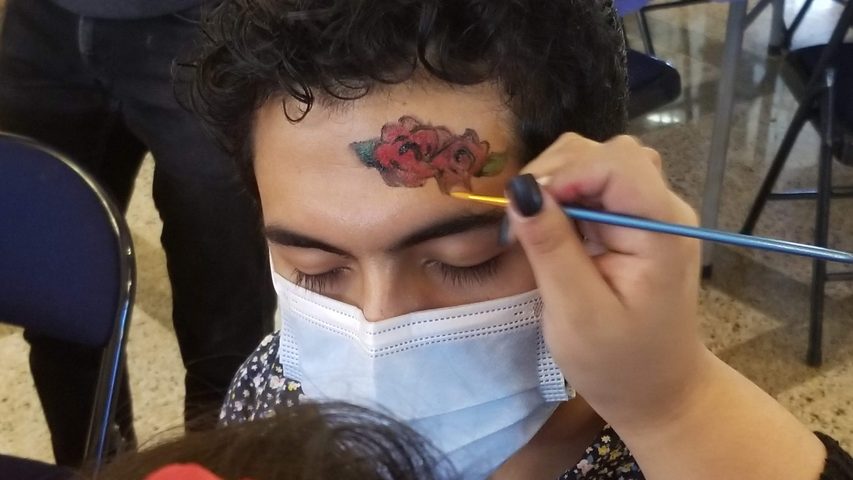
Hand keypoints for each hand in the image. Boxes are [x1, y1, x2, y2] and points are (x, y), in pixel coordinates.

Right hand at [507, 133, 707, 431]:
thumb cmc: (619, 363)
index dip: (564, 176)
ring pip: (598, 162)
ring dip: (558, 182)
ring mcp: (651, 213)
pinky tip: (550, 229)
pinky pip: (596, 186)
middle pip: (605, 153)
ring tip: (535, 224)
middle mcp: (663, 208)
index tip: (525, 212)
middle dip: (556, 175)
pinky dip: (565, 196)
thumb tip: (520, 189)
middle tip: (522, 221)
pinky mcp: (634, 222)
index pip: (616, 164)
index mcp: (661, 230)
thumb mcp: (576, 313)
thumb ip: (551, 247)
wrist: (657, 390)